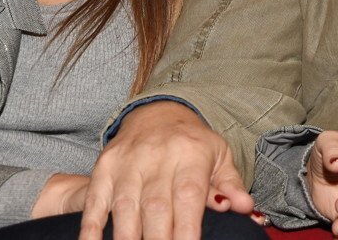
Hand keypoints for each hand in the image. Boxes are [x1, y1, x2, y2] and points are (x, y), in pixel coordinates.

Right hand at [75, 101, 253, 239]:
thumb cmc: (193, 143)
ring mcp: (127, 163)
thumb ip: (230, 184)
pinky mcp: (104, 168)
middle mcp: (156, 156)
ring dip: (128, 239)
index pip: (188, 195)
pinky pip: (95, 202)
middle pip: (156, 206)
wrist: (157, 112)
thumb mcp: (219, 156)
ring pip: (125, 207)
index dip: (187, 228)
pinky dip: (92, 229)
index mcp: (190, 153)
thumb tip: (246, 206)